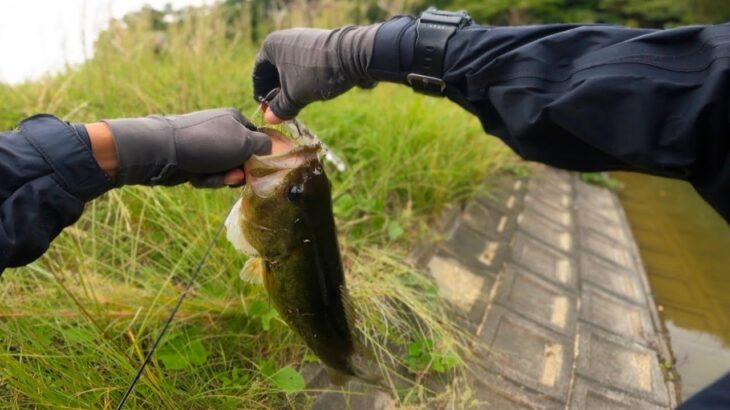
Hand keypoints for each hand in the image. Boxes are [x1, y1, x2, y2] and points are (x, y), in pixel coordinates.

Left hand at [103, 108, 270, 186]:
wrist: (165, 150)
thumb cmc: (209, 143)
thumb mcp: (245, 142)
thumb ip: (264, 146)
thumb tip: (269, 151)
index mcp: (235, 119)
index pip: (258, 140)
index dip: (259, 157)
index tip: (255, 170)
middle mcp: (221, 130)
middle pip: (241, 159)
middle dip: (236, 172)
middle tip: (230, 177)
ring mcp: (205, 144)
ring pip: (224, 170)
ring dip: (219, 178)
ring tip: (208, 175)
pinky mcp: (192, 158)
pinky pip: (208, 174)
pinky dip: (205, 179)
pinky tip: (195, 177)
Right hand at [252, 24, 379, 122]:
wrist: (353, 56)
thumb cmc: (316, 74)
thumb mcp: (295, 96)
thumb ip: (280, 108)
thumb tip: (270, 119)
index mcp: (272, 46)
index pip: (258, 74)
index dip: (261, 94)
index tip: (267, 111)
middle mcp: (285, 40)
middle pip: (274, 72)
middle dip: (277, 93)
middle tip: (282, 111)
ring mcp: (303, 42)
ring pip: (291, 70)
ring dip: (291, 89)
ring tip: (297, 106)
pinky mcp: (318, 47)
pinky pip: (305, 67)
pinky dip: (304, 81)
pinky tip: (311, 94)